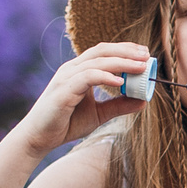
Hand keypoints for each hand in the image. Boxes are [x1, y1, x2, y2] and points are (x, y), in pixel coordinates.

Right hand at [18, 43, 151, 155]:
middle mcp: (72, 69)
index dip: (124, 50)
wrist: (40, 137)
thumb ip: (119, 105)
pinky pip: (87, 77)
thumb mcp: (99, 114)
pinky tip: (120, 82)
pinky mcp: (63, 90)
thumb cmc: (66, 124)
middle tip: (147, 55)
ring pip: (97, 62)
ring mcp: (66, 77)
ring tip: (141, 66)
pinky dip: (104, 76)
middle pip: (102, 51)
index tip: (145, 53)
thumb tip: (144, 101)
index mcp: (80, 70)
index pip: (104, 52)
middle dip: (126, 51)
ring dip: (121, 62)